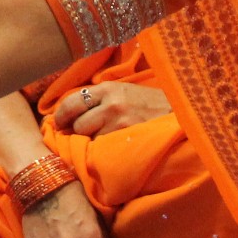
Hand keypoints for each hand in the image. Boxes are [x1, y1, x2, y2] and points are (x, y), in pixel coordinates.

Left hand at [50, 82, 171, 136]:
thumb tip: (72, 112)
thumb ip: (101, 98)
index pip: (72, 101)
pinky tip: (112, 147)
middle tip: (77, 135)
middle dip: (75, 131)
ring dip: (91, 141)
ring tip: (102, 139)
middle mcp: (111, 103)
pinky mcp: (126, 136)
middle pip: (76, 122)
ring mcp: (119, 121)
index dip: (61, 115)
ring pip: (88, 137)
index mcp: (108, 88)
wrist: (180, 114)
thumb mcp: (125, 92)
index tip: (58, 123)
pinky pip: (103, 147)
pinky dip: (104, 150)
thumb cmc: (151, 104)